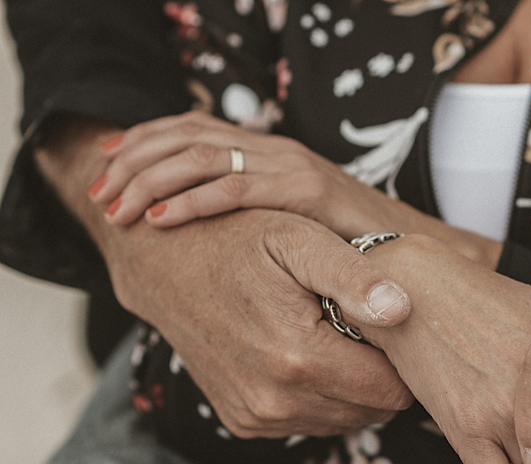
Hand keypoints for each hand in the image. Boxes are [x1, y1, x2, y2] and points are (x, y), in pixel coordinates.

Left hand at [90, 111, 502, 268]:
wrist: (412, 250)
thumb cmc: (350, 247)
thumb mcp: (290, 225)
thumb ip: (253, 216)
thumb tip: (206, 233)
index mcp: (267, 151)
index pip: (191, 129)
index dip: (142, 143)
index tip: (107, 169)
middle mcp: (275, 148)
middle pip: (186, 136)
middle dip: (133, 162)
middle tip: (102, 196)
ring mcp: (291, 165)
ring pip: (201, 157)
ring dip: (151, 181)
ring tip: (119, 210)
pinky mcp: (305, 190)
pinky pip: (236, 186)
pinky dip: (191, 201)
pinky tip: (162, 220)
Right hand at [110, 208, 419, 437]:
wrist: (163, 261)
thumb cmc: (239, 239)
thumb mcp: (299, 239)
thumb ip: (355, 276)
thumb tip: (403, 311)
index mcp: (299, 359)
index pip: (393, 390)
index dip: (402, 358)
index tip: (391, 325)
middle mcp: (277, 401)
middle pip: (372, 411)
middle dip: (379, 374)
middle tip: (362, 326)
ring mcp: (257, 417)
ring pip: (344, 420)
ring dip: (350, 386)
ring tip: (333, 335)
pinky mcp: (243, 422)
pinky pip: (309, 422)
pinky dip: (319, 395)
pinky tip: (306, 352)